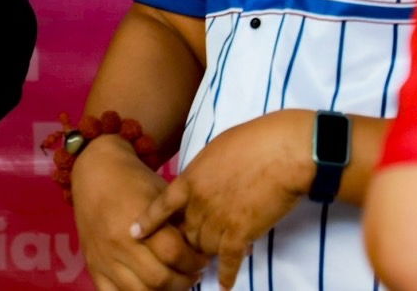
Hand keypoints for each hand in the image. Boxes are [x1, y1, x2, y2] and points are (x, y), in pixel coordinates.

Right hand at [73, 137, 207, 290]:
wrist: (95, 173)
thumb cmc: (134, 181)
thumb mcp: (161, 193)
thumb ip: (177, 222)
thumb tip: (197, 250)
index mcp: (139, 220)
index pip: (173, 253)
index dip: (194, 260)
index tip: (202, 259)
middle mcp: (120, 243)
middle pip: (159, 278)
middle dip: (184, 280)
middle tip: (192, 272)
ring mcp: (104, 259)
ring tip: (174, 282)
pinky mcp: (93, 268)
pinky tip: (149, 289)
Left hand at [130, 110, 312, 290]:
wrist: (281, 151)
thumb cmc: (253, 140)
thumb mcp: (216, 150)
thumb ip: (204, 171)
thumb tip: (203, 181)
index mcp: (189, 180)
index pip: (162, 206)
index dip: (148, 222)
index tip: (134, 234)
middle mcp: (198, 203)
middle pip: (184, 232)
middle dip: (189, 239)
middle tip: (196, 244)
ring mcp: (218, 219)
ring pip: (204, 247)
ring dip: (210, 251)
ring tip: (218, 253)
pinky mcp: (240, 232)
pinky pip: (228, 259)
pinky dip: (228, 274)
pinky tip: (226, 285)